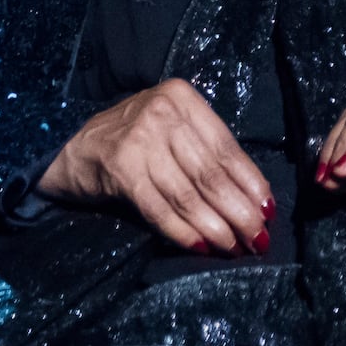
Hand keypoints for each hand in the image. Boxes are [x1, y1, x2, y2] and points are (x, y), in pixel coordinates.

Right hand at [38, 78, 273, 255]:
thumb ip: (206, 148)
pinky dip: (184, 231)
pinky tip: (204, 247)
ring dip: (217, 227)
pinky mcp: (121, 170)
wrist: (75, 150)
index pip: (227, 147)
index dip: (251, 183)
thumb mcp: (173, 127)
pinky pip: (161, 209)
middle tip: (260, 239)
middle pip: (211, 173)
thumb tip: (255, 194)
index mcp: (182, 98)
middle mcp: (163, 114)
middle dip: (240, 211)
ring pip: (189, 194)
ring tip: (236, 248)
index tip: (269, 210)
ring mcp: (140, 141)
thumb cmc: (135, 139)